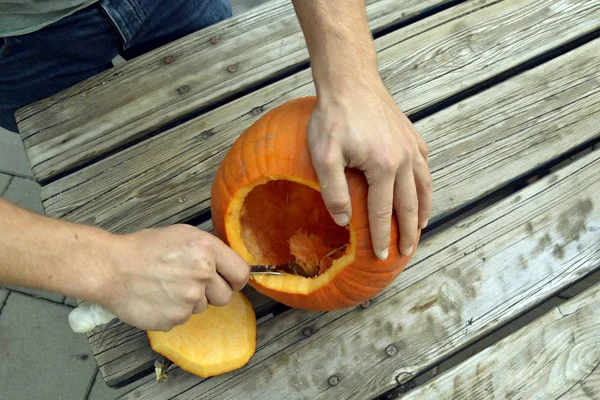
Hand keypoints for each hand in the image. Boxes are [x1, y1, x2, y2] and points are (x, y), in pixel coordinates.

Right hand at [100, 224, 249, 330]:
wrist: (111, 268)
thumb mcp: (182, 235)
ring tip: (166, 286)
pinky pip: (183, 318)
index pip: (241, 273)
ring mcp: (189, 299)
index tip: (230, 282)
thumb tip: (227, 267)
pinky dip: (172, 311)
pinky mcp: (175, 318)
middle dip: (211, 292)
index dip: (236, 279)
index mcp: (207, 250)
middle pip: (225, 296)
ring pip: (202, 307)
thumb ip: (209, 251)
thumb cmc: (143, 249)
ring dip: (189, 301)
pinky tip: (157, 297)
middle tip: (189, 282)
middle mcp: (202, 274)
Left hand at [307, 78, 431, 259]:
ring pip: (423, 186)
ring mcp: (410, 146)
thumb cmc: (333, 116)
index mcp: (383, 167)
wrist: (350, 80)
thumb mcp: (324, 155)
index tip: (383, 256)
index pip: (383, 212)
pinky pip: (424, 164)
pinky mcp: (410, 134)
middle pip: (409, 205)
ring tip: (420, 227)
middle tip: (406, 251)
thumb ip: (334, 191)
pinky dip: (425, 182)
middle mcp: (404, 159)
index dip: (382, 237)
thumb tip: (344, 221)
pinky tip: (422, 189)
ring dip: (423, 210)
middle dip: (408, 232)